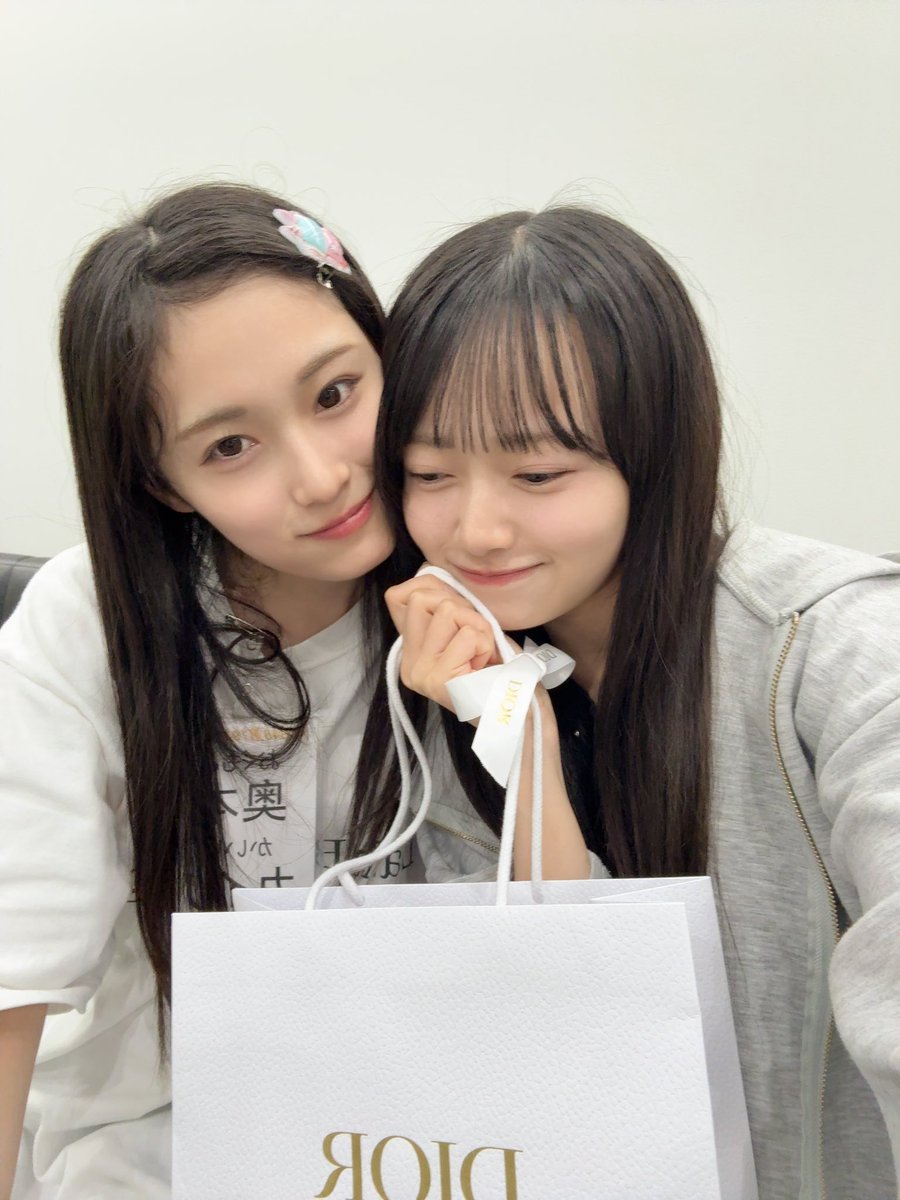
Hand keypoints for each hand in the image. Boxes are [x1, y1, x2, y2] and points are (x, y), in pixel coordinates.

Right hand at [385, 573, 503, 710]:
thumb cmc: (500, 671)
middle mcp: (408, 664)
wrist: (519, 714)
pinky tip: (486, 667)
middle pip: (422, 597)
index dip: (434, 590)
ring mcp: (420, 673)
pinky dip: (487, 643)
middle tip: (477, 641)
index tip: (461, 616)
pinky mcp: (438, 679)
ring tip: (483, 655)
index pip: (398, 595)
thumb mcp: (469, 628)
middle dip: (461, 609)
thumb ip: (447, 605)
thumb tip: (428, 571)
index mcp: (411, 651)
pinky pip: (467, 634)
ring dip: (478, 627)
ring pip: (447, 610)